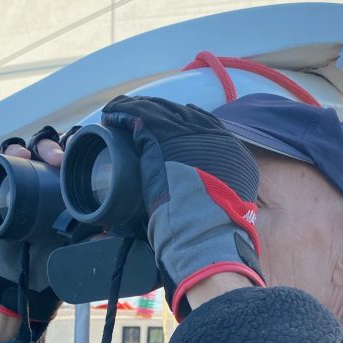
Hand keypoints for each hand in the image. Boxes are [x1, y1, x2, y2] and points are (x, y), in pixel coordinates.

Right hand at [0, 125, 75, 320]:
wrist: (14, 277)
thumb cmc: (47, 259)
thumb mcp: (73, 250)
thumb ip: (91, 243)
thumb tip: (108, 235)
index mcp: (68, 187)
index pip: (77, 158)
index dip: (83, 150)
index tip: (90, 153)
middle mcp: (46, 176)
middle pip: (55, 147)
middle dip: (60, 146)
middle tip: (63, 159)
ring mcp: (21, 176)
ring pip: (31, 147)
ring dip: (40, 145)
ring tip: (46, 157)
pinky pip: (2, 159)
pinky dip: (9, 151)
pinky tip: (18, 154)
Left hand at [101, 96, 263, 319]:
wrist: (207, 233)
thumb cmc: (215, 231)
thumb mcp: (229, 205)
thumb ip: (217, 190)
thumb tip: (205, 197)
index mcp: (232, 151)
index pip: (206, 125)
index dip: (187, 122)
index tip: (173, 123)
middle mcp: (212, 136)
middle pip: (181, 114)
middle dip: (160, 112)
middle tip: (141, 114)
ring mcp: (187, 135)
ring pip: (158, 110)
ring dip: (138, 109)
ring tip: (119, 112)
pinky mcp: (161, 137)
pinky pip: (138, 115)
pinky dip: (122, 113)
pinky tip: (111, 115)